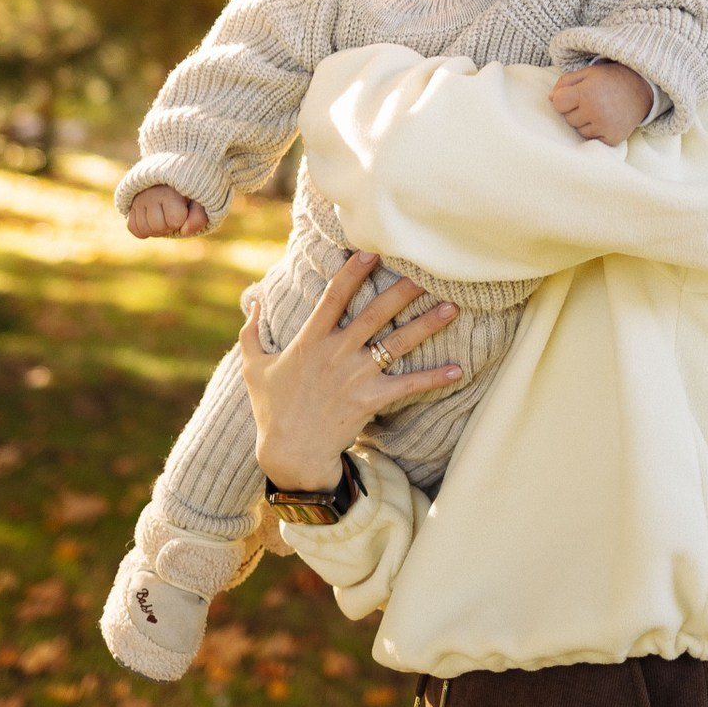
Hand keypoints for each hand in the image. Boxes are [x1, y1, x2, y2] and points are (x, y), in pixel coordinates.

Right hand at [127, 184, 209, 238]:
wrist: (172, 181)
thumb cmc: (189, 194)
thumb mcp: (200, 202)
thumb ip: (199, 216)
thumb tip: (184, 232)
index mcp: (170, 190)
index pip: (174, 220)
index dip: (181, 220)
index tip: (184, 208)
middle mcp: (151, 194)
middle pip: (157, 227)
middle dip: (168, 226)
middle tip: (173, 214)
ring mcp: (139, 200)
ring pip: (144, 229)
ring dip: (156, 229)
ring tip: (163, 217)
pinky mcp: (131, 205)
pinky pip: (133, 228)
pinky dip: (143, 230)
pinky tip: (152, 222)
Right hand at [238, 252, 461, 491]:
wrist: (290, 453)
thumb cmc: (271, 410)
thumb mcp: (252, 368)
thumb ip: (250, 333)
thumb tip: (253, 302)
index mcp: (309, 341)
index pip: (333, 298)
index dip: (352, 273)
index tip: (371, 253)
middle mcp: (336, 353)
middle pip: (374, 313)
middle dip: (402, 291)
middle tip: (428, 272)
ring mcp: (355, 376)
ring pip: (397, 343)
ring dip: (427, 325)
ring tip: (452, 307)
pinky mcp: (370, 400)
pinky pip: (407, 385)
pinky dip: (433, 378)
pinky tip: (457, 369)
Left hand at [549, 61, 653, 144]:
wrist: (641, 88)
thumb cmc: (610, 79)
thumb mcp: (587, 73)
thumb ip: (564, 83)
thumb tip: (550, 99)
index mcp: (587, 93)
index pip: (558, 104)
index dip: (563, 99)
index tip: (574, 94)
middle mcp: (596, 112)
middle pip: (568, 119)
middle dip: (575, 110)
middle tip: (591, 100)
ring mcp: (606, 127)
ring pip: (579, 131)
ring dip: (585, 122)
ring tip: (599, 110)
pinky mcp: (613, 139)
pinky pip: (593, 140)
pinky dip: (596, 132)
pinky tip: (605, 120)